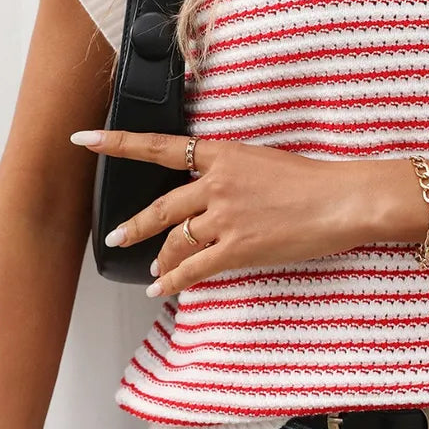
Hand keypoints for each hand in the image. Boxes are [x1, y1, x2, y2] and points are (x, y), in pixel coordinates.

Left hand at [70, 131, 407, 295]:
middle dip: (135, 225)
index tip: (84, 139)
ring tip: (150, 268)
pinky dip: (174, 281)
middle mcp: (217, 183)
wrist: (344, 199)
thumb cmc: (315, 181)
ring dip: (159, 257)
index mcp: (222, 154)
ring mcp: (225, 217)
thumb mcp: (265, 162)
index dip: (116, 143)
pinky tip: (162, 289)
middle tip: (116, 235)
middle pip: (161, 207)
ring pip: (175, 240)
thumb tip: (210, 192)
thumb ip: (231, 173)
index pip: (158, 146)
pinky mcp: (238, 248)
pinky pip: (195, 269)